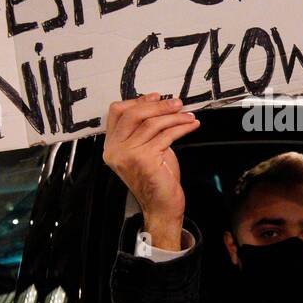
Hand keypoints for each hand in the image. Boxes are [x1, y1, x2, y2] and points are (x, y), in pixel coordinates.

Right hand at [102, 94, 200, 249]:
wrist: (161, 205)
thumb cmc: (156, 178)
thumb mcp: (146, 148)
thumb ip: (144, 129)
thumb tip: (157, 103)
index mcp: (111, 146)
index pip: (117, 112)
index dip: (138, 101)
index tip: (157, 97)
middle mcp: (115, 150)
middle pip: (133, 114)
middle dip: (158, 105)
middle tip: (177, 103)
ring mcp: (127, 154)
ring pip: (152, 123)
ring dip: (174, 117)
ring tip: (188, 116)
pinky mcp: (144, 159)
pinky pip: (165, 135)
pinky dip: (181, 128)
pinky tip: (190, 126)